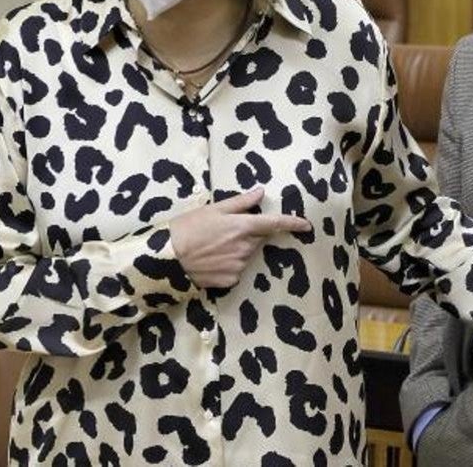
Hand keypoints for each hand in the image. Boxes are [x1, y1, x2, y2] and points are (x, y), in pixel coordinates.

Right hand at [169, 188, 310, 288]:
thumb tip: (261, 192)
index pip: (275, 223)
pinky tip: (211, 261)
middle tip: (225, 231)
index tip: (307, 225)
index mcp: (243, 226)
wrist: (165, 259)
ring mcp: (239, 265)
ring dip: (238, 249)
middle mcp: (246, 247)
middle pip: (258, 239)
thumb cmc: (187, 228)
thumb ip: (240, 202)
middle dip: (249, 234)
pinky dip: (228, 264)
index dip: (293, 223)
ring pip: (247, 254)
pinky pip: (237, 270)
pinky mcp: (230, 280)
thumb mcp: (212, 209)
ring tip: (213, 246)